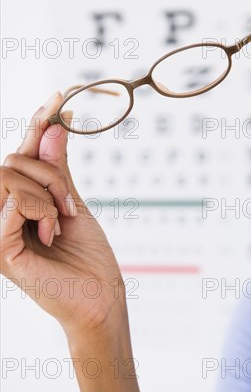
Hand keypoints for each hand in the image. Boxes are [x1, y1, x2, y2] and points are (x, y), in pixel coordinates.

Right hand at [0, 93, 124, 337]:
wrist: (100, 295)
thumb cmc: (87, 255)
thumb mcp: (73, 202)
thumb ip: (58, 168)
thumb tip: (55, 126)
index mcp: (19, 201)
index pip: (21, 153)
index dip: (37, 123)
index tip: (58, 96)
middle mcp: (3, 212)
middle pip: (13, 160)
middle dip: (51, 175)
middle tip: (71, 205)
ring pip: (9, 177)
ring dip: (48, 195)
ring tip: (62, 222)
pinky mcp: (1, 251)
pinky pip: (10, 206)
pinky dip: (40, 211)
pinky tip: (52, 231)